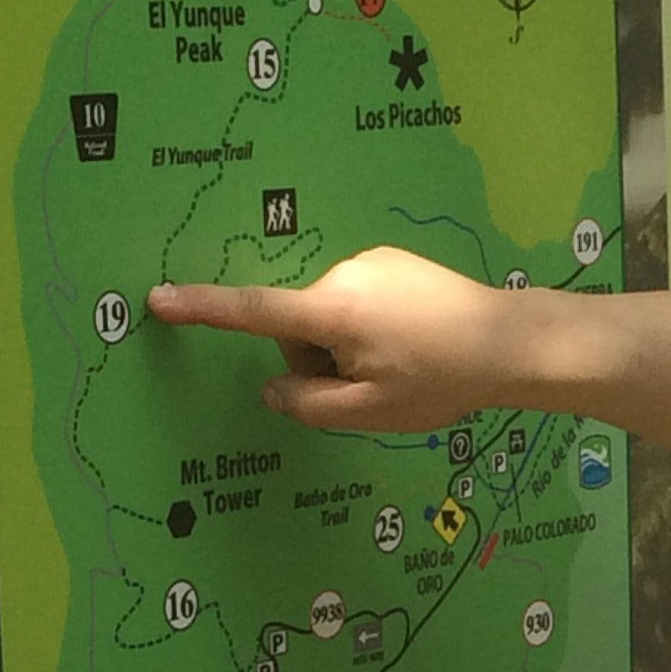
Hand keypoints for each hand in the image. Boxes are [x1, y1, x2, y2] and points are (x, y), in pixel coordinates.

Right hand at [149, 246, 519, 432]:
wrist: (511, 341)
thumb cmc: (443, 381)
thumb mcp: (371, 411)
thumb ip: (310, 404)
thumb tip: (273, 388)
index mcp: (332, 310)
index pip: (253, 311)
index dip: (203, 308)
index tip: (160, 299)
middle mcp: (344, 274)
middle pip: (300, 328)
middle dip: (321, 360)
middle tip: (375, 386)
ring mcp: (370, 262)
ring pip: (330, 317)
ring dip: (348, 345)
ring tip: (404, 365)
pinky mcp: (393, 260)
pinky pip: (358, 300)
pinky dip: (371, 326)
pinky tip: (414, 342)